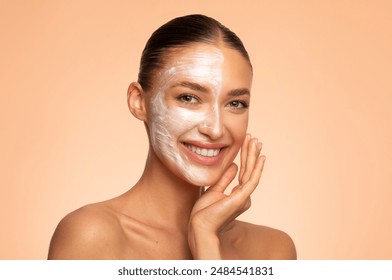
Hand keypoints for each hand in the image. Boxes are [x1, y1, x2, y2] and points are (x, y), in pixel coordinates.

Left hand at [188, 134, 264, 258]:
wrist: (199, 225)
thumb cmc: (204, 211)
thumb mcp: (214, 189)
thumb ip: (225, 178)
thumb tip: (235, 165)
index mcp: (238, 195)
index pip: (244, 172)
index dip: (245, 157)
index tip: (246, 143)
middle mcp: (244, 196)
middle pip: (249, 170)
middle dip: (251, 153)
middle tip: (253, 138)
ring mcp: (244, 197)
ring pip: (251, 172)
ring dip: (253, 155)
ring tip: (256, 141)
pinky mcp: (241, 198)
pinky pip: (252, 180)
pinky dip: (257, 168)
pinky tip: (261, 157)